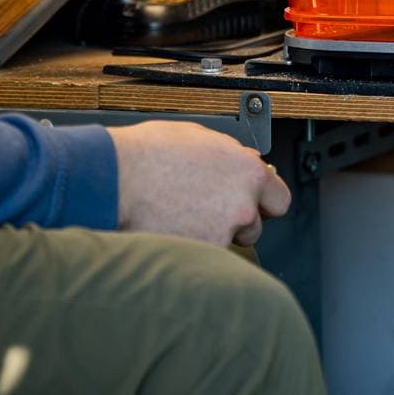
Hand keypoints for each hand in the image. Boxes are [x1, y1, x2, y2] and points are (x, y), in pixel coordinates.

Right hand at [109, 120, 290, 245]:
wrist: (114, 178)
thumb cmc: (148, 153)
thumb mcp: (198, 137)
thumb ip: (229, 154)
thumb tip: (241, 161)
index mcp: (247, 172)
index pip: (280, 199)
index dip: (264, 202)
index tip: (255, 203)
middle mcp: (241, 205)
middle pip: (254, 226)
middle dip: (234, 221)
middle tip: (205, 209)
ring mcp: (221, 234)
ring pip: (225, 244)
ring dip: (210, 236)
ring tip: (179, 216)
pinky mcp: (198, 255)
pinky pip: (201, 257)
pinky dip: (189, 248)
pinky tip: (169, 229)